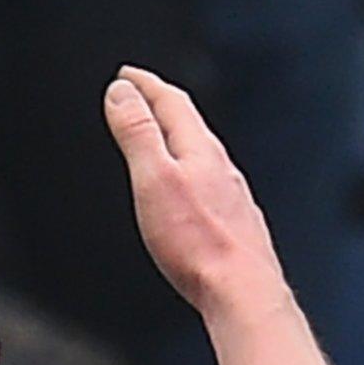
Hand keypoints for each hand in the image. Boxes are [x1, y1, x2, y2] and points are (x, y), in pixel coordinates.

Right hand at [104, 66, 290, 320]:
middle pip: (190, 124)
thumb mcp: (152, 180)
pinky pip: (211, 181)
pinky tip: (192, 188)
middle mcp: (221, 167)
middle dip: (162, 104)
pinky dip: (192, 169)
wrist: (242, 290)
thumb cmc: (195, 242)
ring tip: (163, 135)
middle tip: (141, 94)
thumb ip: (137, 133)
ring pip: (203, 153)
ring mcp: (231, 194)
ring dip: (179, 137)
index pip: (171, 103)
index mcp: (199, 150)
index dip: (145, 85)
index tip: (126, 74)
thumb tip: (121, 91)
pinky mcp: (235, 222)